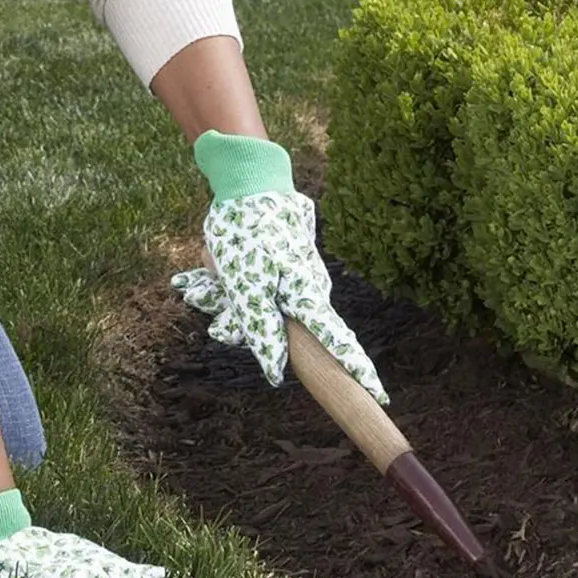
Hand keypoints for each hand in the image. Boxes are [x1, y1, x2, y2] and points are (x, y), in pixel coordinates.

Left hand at [172, 188, 388, 403]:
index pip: (338, 342)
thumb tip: (276, 371)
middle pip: (279, 330)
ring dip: (222, 302)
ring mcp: (292, 276)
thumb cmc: (248, 231)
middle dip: (240, 327)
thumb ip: (261, 327)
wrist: (249, 179)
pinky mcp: (277, 265)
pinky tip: (194, 279)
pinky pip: (249, 290)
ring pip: (256, 309)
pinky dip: (222, 286)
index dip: (358, 371)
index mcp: (306, 295)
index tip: (383, 398)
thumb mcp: (246, 283)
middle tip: (212, 314)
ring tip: (195, 285)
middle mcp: (306, 289)